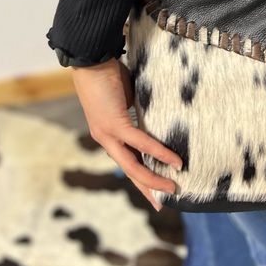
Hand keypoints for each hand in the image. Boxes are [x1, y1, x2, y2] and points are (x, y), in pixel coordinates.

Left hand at [71, 58, 182, 211]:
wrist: (91, 61)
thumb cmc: (108, 75)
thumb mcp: (125, 99)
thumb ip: (135, 112)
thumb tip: (155, 116)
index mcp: (108, 134)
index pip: (127, 160)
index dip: (141, 176)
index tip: (155, 190)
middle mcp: (106, 139)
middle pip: (129, 170)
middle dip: (146, 188)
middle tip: (162, 204)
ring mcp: (108, 134)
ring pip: (132, 165)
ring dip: (153, 179)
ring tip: (172, 188)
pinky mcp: (114, 124)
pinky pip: (140, 142)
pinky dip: (158, 152)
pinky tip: (173, 161)